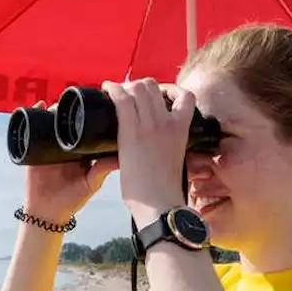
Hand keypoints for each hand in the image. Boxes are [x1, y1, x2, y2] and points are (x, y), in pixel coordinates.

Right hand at [22, 101, 118, 225]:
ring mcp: (49, 146)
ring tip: (58, 104)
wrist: (47, 212)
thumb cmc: (71, 200)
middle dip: (70, 109)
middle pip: (68, 120)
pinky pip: (32, 127)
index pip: (87, 127)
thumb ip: (103, 169)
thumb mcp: (91, 183)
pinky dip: (34, 113)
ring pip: (51, 120)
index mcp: (82, 151)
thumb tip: (122, 156)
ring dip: (54, 109)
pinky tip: (40, 105)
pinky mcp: (33, 149)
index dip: (90, 115)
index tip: (98, 102)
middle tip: (75, 101)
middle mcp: (65, 145)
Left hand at [101, 79, 191, 223]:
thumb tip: (157, 145)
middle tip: (127, 94)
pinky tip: (106, 88)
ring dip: (125, 86)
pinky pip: (122, 99)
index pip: (185, 95)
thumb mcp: (175, 160)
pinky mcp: (131, 132)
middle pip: (154, 86)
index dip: (168, 89)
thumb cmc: (164, 190)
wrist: (160, 204)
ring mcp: (150, 125)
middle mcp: (168, 122)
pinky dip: (113, 89)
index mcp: (182, 129)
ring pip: (138, 88)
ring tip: (115, 92)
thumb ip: (169, 146)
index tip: (156, 95)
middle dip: (139, 86)